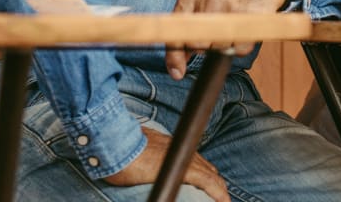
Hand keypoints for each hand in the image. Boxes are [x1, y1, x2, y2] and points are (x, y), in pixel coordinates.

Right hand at [104, 127, 228, 201]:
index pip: (195, 159)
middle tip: (220, 196)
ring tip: (224, 200)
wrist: (116, 144)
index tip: (210, 181)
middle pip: (206, 167)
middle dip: (214, 182)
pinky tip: (224, 200)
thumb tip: (139, 160)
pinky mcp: (183, 168)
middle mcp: (181, 149)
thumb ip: (145, 154)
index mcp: (171, 145)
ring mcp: (183, 158)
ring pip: (210, 174)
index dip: (205, 172)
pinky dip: (217, 192)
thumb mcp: (136, 148)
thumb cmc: (120, 148)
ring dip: (218, 189)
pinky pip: (206, 181)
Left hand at [165, 0, 287, 78]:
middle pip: (197, 43)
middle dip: (204, 46)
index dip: (175, 54)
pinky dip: (240, 46)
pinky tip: (242, 30)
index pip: (177, 30)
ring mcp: (232, 5)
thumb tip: (176, 68)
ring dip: (224, 46)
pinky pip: (239, 48)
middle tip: (214, 35)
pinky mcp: (251, 16)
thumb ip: (185, 29)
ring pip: (219, 47)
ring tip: (230, 28)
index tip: (177, 72)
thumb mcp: (200, 0)